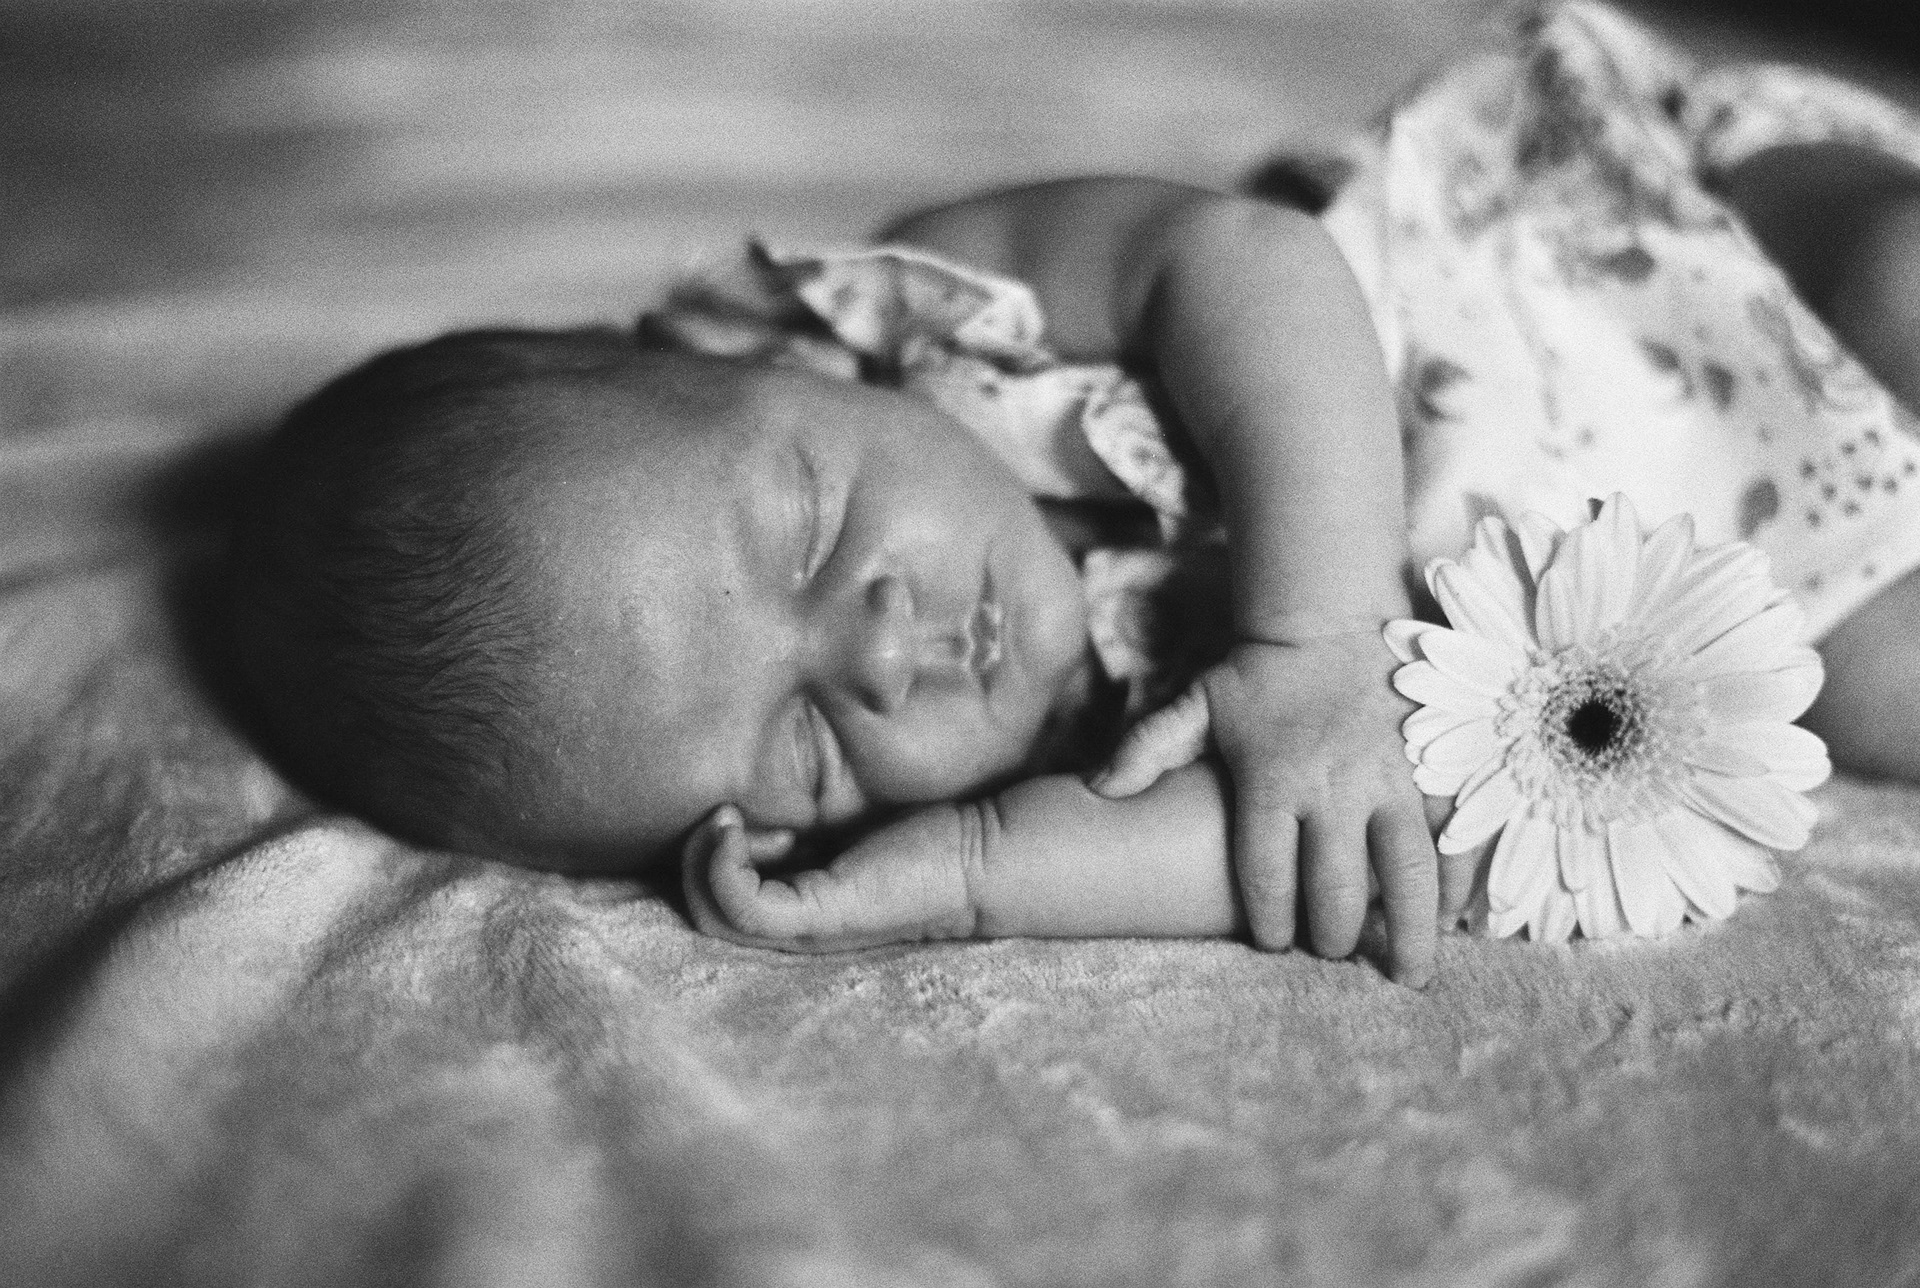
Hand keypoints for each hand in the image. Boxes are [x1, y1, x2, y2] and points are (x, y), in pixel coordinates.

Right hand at [680, 804, 979, 952]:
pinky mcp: (822, 915)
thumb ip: (801, 808)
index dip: (700, 854)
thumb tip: (756, 778)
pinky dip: (720, 868)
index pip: (712, 899)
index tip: (733, 808)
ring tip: (728, 818)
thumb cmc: (921, 829)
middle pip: (698, 913)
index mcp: (796, 902)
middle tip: (725, 812)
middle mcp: (794, 924)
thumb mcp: (841, 812)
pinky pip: (742, 909)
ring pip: (708, 915)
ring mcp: (805, 926)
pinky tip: (735, 828)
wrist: (983, 850)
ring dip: (700, 860)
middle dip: (689, 857)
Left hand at [1103, 633, 1439, 985]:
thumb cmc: (1258, 675)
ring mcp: (1392, 779)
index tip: (1272, 942)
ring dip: (1411, 929)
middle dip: (1333, 936)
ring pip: (1409, 871)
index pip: (1267, 874)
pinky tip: (1455, 912)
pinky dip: (1458, 877)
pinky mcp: (1433, 766)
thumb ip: (1148, 749)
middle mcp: (1335, 787)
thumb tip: (1098, 788)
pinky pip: (1454, 833)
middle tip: (1329, 953)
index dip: (1270, 921)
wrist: (1329, 617)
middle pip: (1338, 888)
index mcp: (1273, 779)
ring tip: (1409, 973)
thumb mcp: (1196, 705)